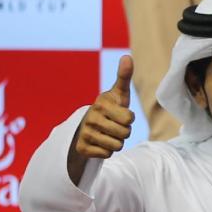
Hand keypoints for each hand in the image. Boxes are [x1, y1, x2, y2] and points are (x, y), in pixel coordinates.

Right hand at [68, 55, 134, 183]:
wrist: (88, 125)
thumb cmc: (111, 107)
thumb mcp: (119, 92)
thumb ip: (124, 76)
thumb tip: (127, 56)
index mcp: (101, 104)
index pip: (130, 119)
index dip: (129, 118)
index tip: (120, 113)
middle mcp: (90, 118)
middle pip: (125, 133)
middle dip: (125, 131)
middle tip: (115, 125)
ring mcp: (85, 134)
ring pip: (117, 146)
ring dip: (117, 141)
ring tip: (108, 133)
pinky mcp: (81, 149)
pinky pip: (107, 155)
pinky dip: (107, 150)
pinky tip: (100, 142)